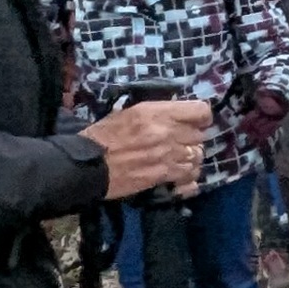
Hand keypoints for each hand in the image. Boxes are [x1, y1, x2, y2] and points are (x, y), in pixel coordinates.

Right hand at [83, 99, 213, 199]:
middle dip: (192, 139)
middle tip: (180, 142)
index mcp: (156, 112)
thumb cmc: (102, 136)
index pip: (200, 111)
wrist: (87, 166)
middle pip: (200, 135)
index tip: (196, 122)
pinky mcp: (163, 176)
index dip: (201, 117)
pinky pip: (190, 175)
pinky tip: (179, 175)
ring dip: (190, 158)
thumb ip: (156, 113)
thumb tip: (177, 114)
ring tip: (178, 159)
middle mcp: (166, 132)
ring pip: (197, 156)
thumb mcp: (128, 113)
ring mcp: (167, 155)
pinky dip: (188, 176)